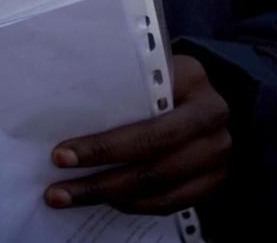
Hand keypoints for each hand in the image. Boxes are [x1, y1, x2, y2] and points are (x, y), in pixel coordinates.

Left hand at [44, 54, 230, 214]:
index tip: (61, 155)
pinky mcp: (216, 179)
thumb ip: (119, 88)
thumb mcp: (146, 72)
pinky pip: (170, 202)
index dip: (103, 144)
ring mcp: (219, 151)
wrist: (201, 98)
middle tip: (58, 190)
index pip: (145, 119)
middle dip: (99, 179)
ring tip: (71, 198)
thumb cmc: (159, 82)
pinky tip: (107, 201)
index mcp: (191, 78)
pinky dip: (134, 204)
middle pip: (151, 159)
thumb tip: (60, 118)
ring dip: (110, 196)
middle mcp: (212, 115)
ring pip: (158, 185)